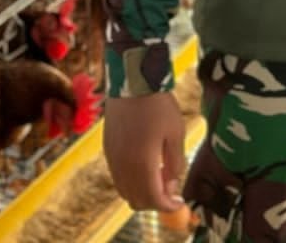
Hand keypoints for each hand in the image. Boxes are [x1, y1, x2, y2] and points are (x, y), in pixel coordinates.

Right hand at [104, 93, 186, 211]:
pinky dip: (131, 181)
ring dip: (142, 192)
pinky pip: (118, 177)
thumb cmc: (158, 104)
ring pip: (125, 191)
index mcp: (142, 163)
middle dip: (155, 201)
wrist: (132, 80)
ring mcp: (112, 158)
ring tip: (159, 175)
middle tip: (170, 189)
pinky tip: (145, 165)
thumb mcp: (176, 133)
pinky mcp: (107, 149)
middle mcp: (123, 166)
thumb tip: (173, 185)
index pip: (153, 199)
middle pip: (136, 200)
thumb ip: (175, 163)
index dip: (168, 205)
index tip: (179, 202)